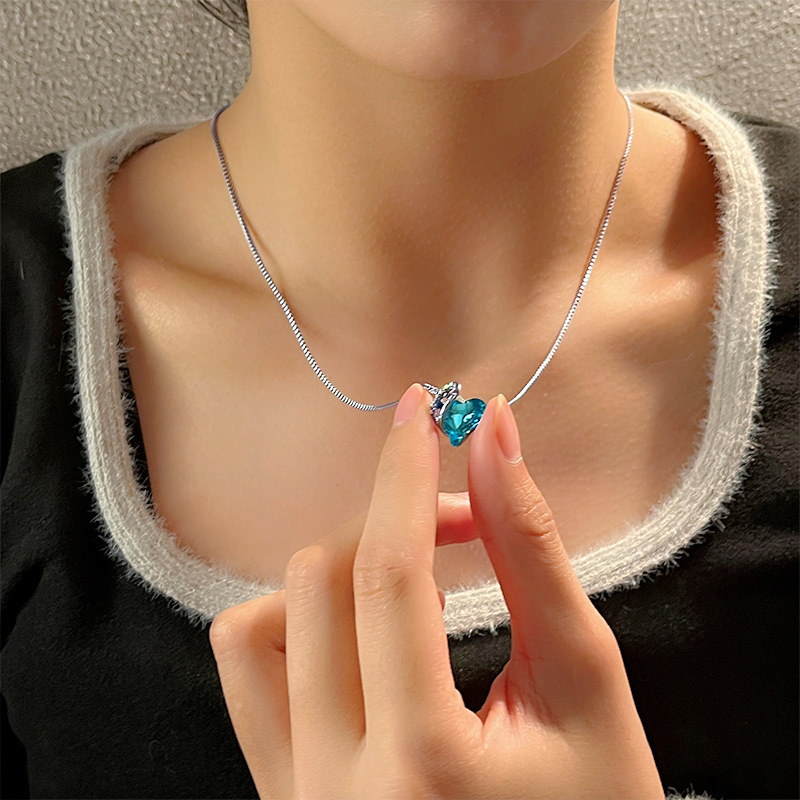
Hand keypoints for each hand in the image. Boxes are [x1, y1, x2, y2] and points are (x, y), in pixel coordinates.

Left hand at [209, 383, 663, 799]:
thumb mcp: (586, 681)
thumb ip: (533, 552)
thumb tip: (494, 437)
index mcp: (423, 763)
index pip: (390, 576)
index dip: (403, 473)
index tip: (422, 408)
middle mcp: (332, 788)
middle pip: (321, 586)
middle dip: (391, 521)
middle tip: (463, 518)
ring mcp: (292, 796)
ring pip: (258, 626)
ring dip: (334, 572)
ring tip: (409, 578)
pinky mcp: (278, 794)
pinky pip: (248, 675)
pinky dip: (295, 621)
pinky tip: (358, 626)